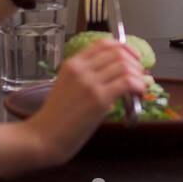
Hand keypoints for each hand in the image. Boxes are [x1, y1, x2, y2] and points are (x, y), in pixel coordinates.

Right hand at [23, 40, 146, 164]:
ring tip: (140, 87)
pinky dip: (138, 85)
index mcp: (72, 64)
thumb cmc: (55, 119)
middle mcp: (81, 69)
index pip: (103, 44)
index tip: (133, 59)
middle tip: (140, 75)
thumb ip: (89, 80)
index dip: (124, 48)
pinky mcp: (98, 99)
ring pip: (125, 65)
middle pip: (117, 52)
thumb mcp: (68, 88)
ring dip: (138, 75)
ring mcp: (89, 83)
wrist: (42, 137)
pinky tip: (139, 94)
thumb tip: (117, 81)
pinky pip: (127, 82)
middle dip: (135, 62)